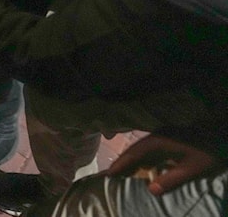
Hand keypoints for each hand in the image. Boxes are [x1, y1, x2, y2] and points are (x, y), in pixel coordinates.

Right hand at [106, 134, 224, 195]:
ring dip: (131, 159)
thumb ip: (172, 179)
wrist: (223, 134)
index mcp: (159, 142)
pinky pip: (150, 148)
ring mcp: (164, 135)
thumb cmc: (209, 152)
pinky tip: (143, 165)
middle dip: (122, 161)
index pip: (135, 154)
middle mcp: (158, 136)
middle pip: (135, 149)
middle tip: (110, 174)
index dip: (121, 164)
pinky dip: (142, 157)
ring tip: (122, 170)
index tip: (108, 174)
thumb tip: (151, 190)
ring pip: (142, 148)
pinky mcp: (170, 138)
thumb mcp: (193, 169)